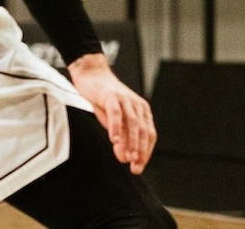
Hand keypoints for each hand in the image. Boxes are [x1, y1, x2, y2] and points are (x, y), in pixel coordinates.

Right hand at [68, 53, 155, 173]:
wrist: (94, 76)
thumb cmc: (105, 101)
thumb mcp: (115, 121)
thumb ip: (121, 137)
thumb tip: (124, 158)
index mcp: (143, 112)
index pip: (150, 134)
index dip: (146, 151)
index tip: (140, 167)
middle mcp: (138, 106)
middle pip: (143, 131)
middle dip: (140, 151)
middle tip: (135, 168)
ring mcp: (126, 100)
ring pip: (132, 123)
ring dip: (130, 142)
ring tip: (126, 158)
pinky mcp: (111, 96)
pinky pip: (116, 113)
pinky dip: (116, 127)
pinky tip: (114, 140)